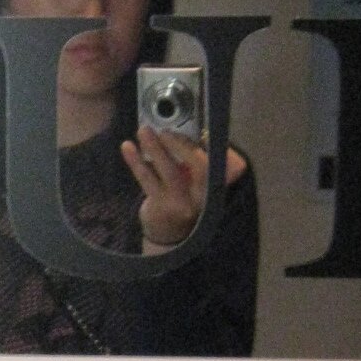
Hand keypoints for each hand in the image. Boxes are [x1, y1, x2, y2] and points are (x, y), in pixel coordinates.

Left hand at [121, 130, 247, 247]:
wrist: (169, 233)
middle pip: (200, 167)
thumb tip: (179, 126)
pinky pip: (148, 179)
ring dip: (156, 148)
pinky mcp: (162, 207)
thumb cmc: (182, 195)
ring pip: (171, 171)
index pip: (232, 166)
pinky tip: (127, 147)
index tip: (207, 134)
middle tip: (164, 131)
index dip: (225, 150)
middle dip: (182, 145)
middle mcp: (205, 196)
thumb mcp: (195, 179)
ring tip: (143, 131)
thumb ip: (193, 156)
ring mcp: (183, 203)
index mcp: (217, 184)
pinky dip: (136, 161)